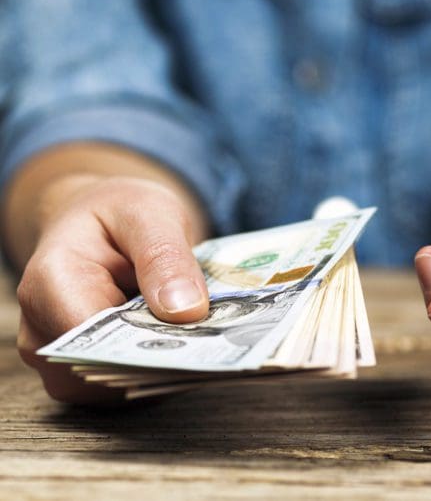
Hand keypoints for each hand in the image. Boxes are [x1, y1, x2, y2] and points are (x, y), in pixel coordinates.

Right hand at [16, 175, 209, 403]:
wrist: (103, 224)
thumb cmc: (120, 214)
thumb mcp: (148, 214)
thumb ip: (164, 256)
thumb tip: (185, 311)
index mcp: (50, 284)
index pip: (93, 336)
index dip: (147, 340)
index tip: (201, 333)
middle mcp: (43, 333)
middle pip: (105, 369)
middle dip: (164, 356)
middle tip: (218, 335)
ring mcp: (62, 361)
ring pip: (120, 386)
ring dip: (168, 365)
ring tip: (206, 334)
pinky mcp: (89, 374)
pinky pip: (128, 385)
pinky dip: (163, 368)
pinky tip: (191, 343)